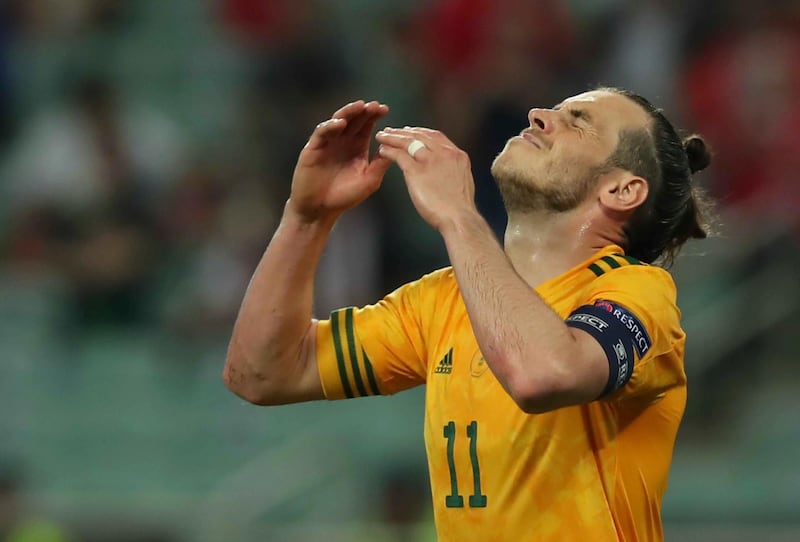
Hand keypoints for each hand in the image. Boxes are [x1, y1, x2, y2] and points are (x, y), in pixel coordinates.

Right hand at [288, 101, 390, 223]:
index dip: (375, 115)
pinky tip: (340, 124)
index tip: (385, 109)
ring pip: (338, 120)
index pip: (367, 125)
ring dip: (349, 112)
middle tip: (375, 105)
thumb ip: (380, 165)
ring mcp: (327, 143)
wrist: (319, 210)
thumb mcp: (368, 181)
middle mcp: (343, 141)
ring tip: (359, 107)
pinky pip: (322, 132)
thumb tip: (398, 149)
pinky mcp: (313, 148)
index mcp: (357, 147)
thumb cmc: (344, 197)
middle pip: (354, 119)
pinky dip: (330, 126)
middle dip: (364, 111)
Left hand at [375, 127, 477, 231]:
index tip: (410, 132)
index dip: (421, 132)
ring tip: (381, 137)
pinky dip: (389, 151)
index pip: (436, 136)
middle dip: (403, 132)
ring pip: (408, 141)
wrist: (459, 217)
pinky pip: (399, 155)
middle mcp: (444, 153)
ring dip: (392, 137)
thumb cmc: (460, 208)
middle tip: (391, 131)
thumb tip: (444, 172)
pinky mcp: (417, 171)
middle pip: (420, 135)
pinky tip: (382, 150)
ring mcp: (430, 160)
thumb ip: (452, 171)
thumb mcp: (462, 181)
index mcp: (457, 155)